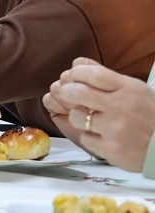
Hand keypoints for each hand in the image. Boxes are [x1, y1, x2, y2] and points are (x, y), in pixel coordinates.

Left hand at [43, 57, 154, 171]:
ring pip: (76, 117)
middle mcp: (121, 108)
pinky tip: (102, 136)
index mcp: (130, 89)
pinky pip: (85, 138)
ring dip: (78, 116)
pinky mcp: (110, 149)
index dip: (76, 73)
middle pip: (77, 93)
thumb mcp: (136, 91)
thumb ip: (107, 77)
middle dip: (65, 91)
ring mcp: (115, 130)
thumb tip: (77, 63)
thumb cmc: (149, 115)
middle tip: (65, 94)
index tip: (71, 76)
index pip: (93, 74)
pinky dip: (89, 136)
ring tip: (89, 118)